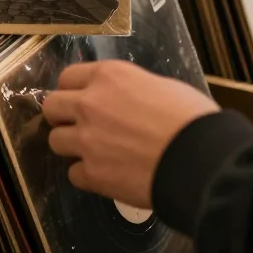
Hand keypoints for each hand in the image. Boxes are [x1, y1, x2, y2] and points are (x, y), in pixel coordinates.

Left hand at [43, 61, 218, 207]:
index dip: (73, 90)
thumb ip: (129, 90)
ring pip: (55, 141)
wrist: (201, 160)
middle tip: (80, 126)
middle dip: (62, 116)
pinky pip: (73, 174)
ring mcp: (87, 139)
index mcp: (107, 76)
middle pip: (51, 106)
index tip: (80, 99)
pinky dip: (87, 176)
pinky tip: (106, 176)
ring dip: (72, 147)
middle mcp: (89, 103)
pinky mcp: (93, 174)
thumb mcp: (160, 85)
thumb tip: (125, 101)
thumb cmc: (191, 118)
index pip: (67, 77)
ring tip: (95, 154)